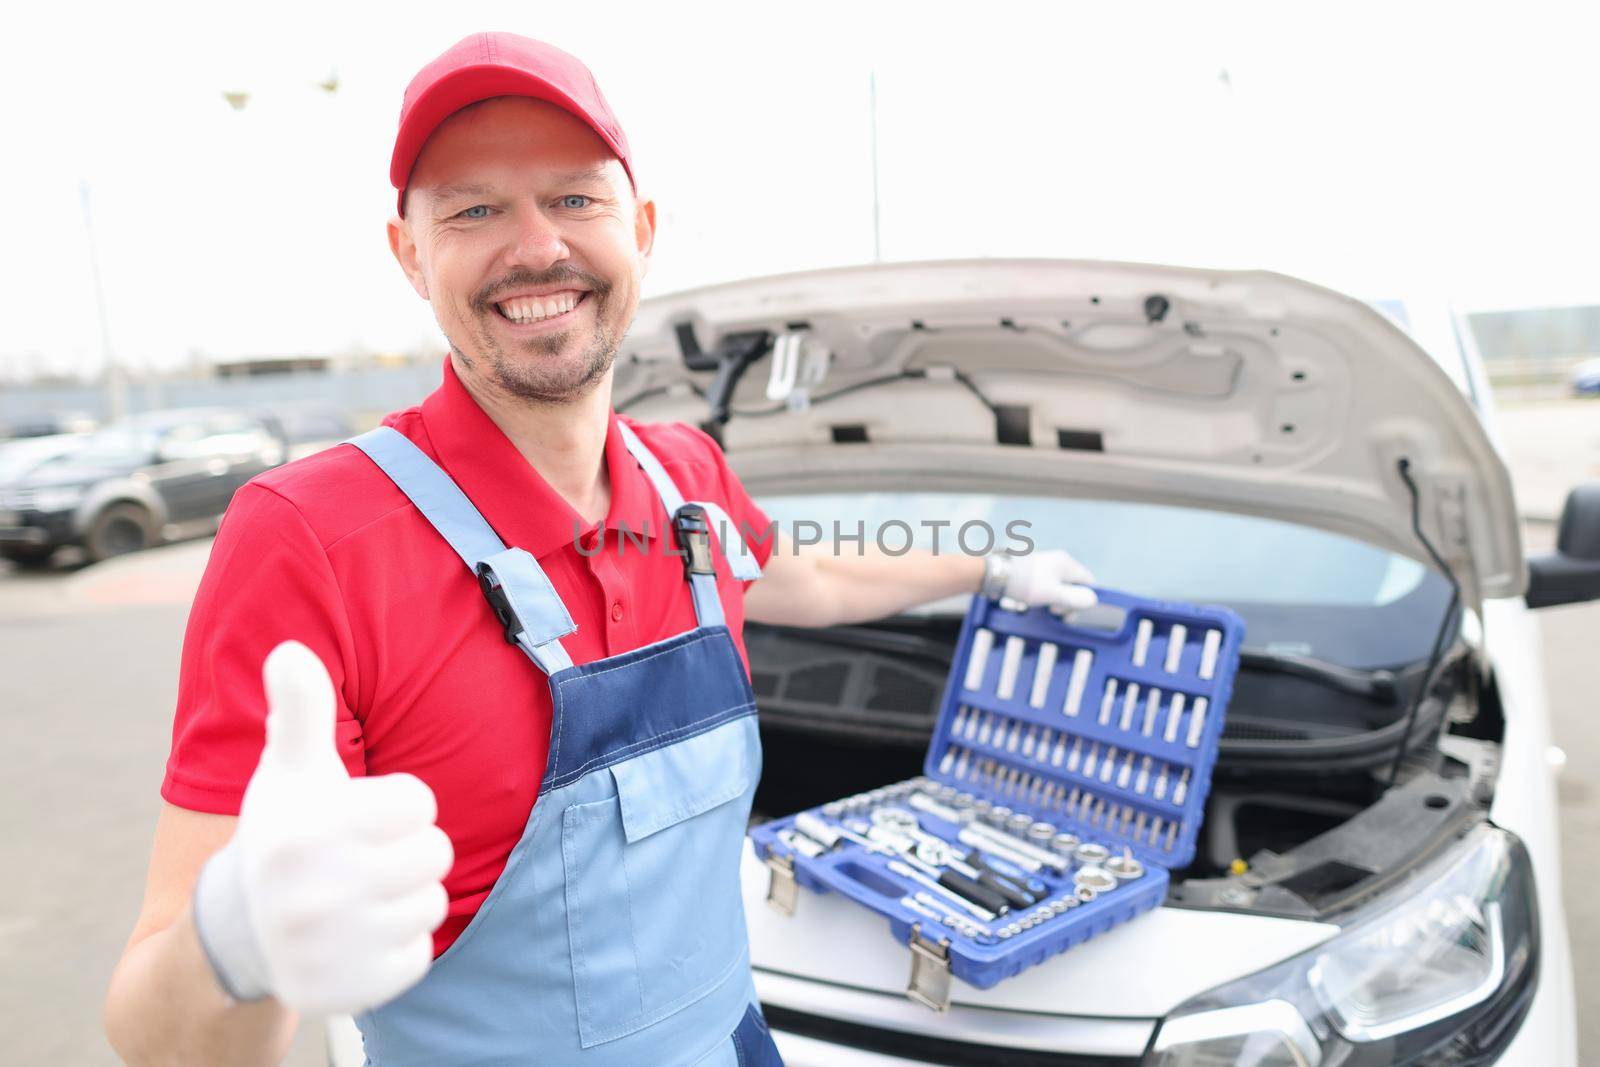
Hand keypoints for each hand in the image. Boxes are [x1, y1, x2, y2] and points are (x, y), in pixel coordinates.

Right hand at [192, 641, 452, 1015]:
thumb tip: (290, 649)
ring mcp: (329, 949)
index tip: (358, 817)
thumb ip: (298, 709)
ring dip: (405, 896)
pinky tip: (358, 936)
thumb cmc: (283, 832)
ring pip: (431, 904)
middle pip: (435, 853)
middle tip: (362, 858)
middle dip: (408, 850)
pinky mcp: (347, 992)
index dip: (397, 806)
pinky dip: (398, 946)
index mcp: (306, 831)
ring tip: (358, 895)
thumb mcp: (287, 770)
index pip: (419, 803)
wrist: (240, 931)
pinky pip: (419, 956)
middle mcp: (313, 895)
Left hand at [986, 550, 1097, 612]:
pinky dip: (1046, 596)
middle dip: (1068, 602)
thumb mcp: (1052, 594)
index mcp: (1067, 564)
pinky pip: (1049, 586)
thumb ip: (1074, 599)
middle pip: (1075, 586)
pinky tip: (1036, 601)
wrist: (996, 574)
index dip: (1084, 599)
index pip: (1088, 582)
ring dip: (1056, 601)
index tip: (1069, 612)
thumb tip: (1093, 601)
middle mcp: (1059, 562)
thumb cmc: (1025, 584)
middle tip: (1053, 612)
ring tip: (1044, 607)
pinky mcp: (1036, 571)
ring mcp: (1047, 566)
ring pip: (1061, 587)